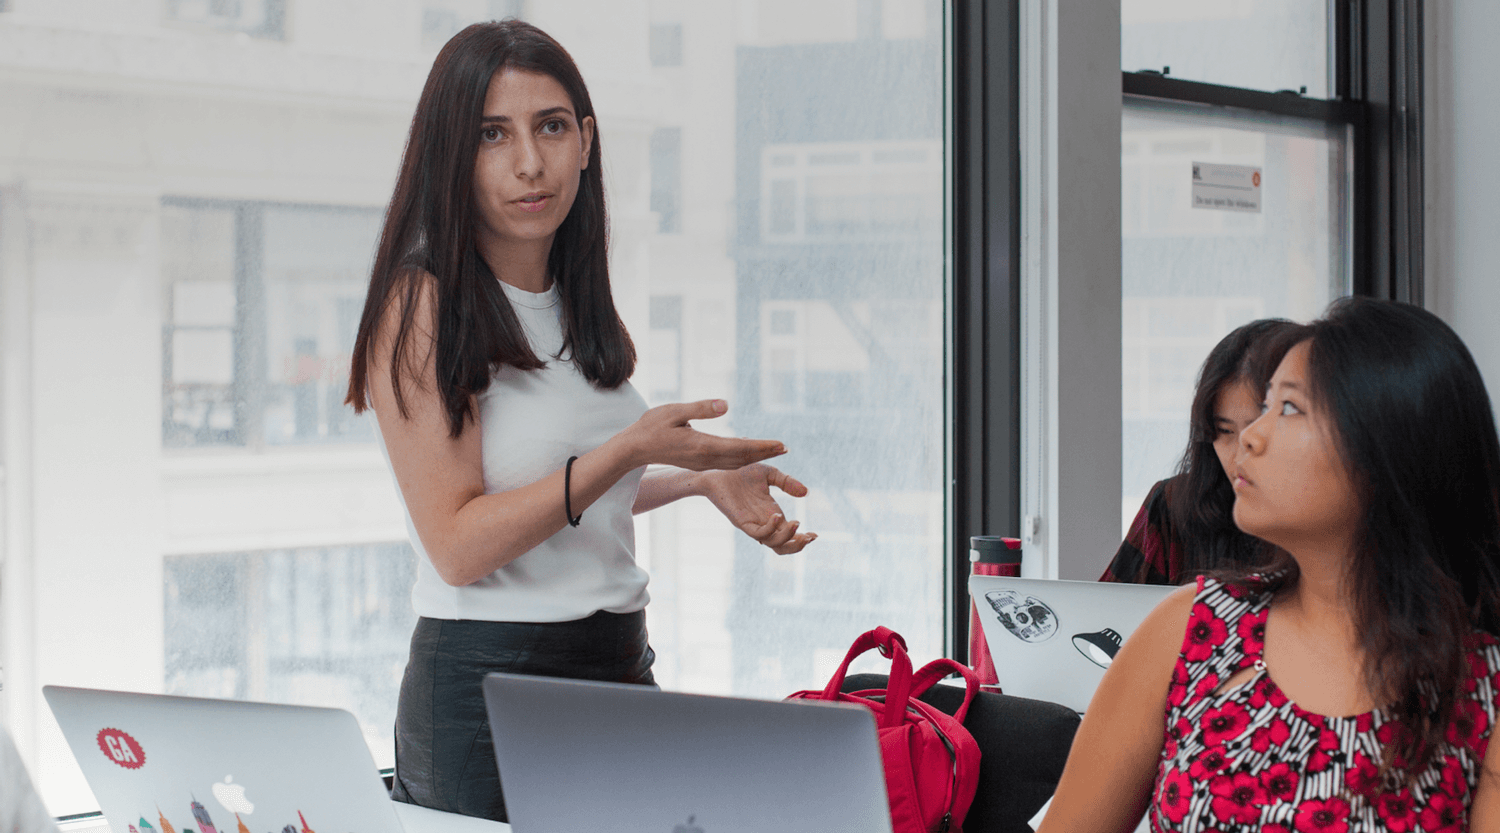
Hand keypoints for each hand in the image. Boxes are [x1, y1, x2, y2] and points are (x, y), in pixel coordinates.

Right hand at [615, 400, 785, 471]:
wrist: (634, 449)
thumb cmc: (651, 426)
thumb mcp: (674, 411)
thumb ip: (701, 409)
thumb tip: (726, 405)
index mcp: (702, 445)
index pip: (739, 447)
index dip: (762, 446)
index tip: (780, 445)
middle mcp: (705, 458)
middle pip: (742, 458)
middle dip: (764, 453)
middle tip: (786, 449)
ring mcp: (701, 463)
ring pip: (735, 462)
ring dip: (755, 457)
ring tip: (773, 452)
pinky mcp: (698, 462)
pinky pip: (726, 463)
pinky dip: (742, 459)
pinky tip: (748, 454)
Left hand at [701, 464, 816, 554]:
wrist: (719, 469)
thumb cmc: (742, 472)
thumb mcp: (770, 474)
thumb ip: (787, 482)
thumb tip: (806, 493)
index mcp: (772, 514)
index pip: (789, 534)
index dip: (802, 538)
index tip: (816, 535)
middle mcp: (764, 523)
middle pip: (782, 547)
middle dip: (797, 546)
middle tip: (809, 537)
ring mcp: (753, 524)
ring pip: (772, 544)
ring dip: (787, 538)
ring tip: (797, 524)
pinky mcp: (742, 522)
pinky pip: (758, 534)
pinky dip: (770, 529)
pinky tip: (777, 515)